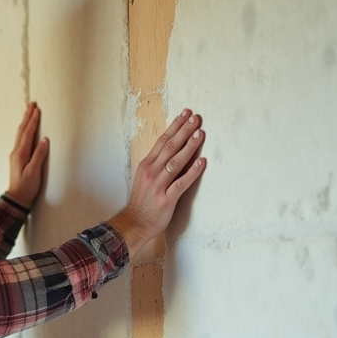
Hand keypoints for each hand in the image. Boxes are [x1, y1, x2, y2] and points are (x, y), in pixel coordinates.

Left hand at [5, 102, 49, 207]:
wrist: (17, 198)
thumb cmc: (26, 187)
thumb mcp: (34, 172)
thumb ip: (39, 155)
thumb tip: (44, 140)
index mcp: (21, 153)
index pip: (28, 133)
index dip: (33, 121)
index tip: (37, 109)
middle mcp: (16, 152)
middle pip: (22, 130)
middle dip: (27, 116)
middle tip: (31, 104)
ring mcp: (16, 155)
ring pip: (20, 134)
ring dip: (25, 122)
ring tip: (28, 111)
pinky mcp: (18, 158)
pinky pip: (21, 139)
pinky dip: (24, 130)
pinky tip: (25, 129)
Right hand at [109, 109, 206, 254]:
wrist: (134, 223)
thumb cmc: (142, 201)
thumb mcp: (146, 178)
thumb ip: (158, 164)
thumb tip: (176, 150)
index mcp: (146, 165)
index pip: (162, 140)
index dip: (175, 126)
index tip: (185, 114)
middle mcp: (152, 172)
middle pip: (170, 147)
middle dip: (184, 130)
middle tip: (196, 118)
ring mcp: (158, 185)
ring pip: (176, 161)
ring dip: (189, 146)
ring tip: (200, 133)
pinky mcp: (167, 199)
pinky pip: (182, 183)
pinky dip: (192, 172)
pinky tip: (201, 162)